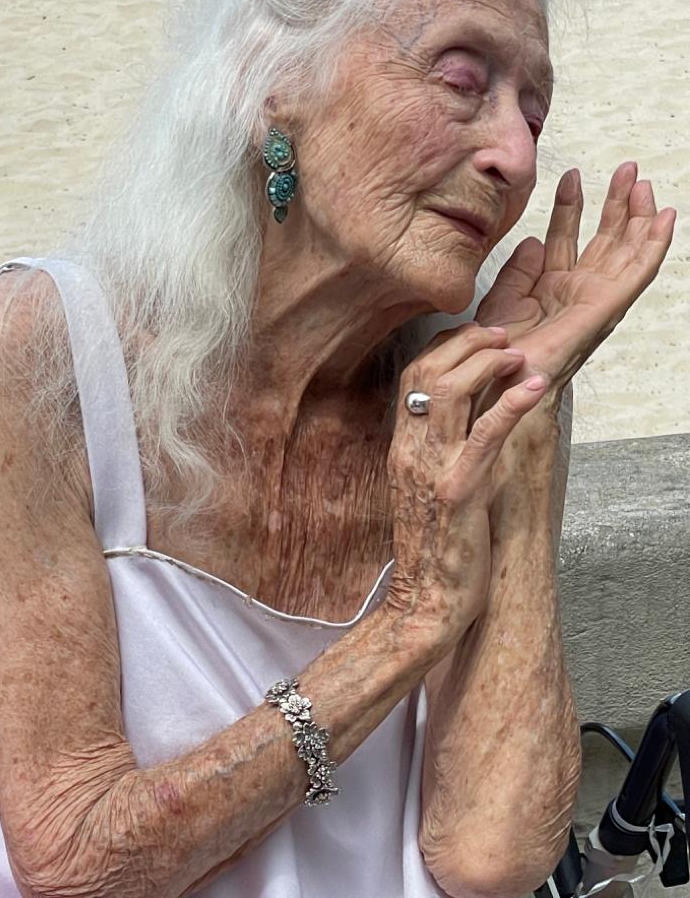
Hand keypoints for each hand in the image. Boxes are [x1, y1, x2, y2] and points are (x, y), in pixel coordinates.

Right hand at [385, 324, 549, 645]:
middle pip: (428, 372)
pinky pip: (483, 435)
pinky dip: (511, 404)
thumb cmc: (434, 546)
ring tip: (518, 354)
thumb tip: (462, 416)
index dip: (445, 346)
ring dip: (488, 362)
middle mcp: (409, 451)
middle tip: (502, 335)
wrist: (425, 600)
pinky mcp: (458, 491)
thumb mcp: (425, 488)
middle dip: (468, 343)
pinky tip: (533, 386)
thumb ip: (435, 450)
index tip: (477, 335)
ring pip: (450, 392)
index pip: (413, 376)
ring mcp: (431, 469)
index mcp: (401, 448)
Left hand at [474, 163, 675, 410]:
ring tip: (642, 182)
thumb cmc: (499, 350)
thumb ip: (519, 268)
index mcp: (552, 287)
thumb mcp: (503, 297)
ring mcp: (596, 298)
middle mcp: (578, 291)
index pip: (566, 238)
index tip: (572, 176)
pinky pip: (638, 271)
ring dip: (638, 215)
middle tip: (626, 170)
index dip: (572, 206)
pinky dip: (654, 244)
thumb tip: (533, 241)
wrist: (502, 375)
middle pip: (605, 239)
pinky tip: (664, 218)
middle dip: (616, 203)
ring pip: (627, 249)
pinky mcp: (607, 306)